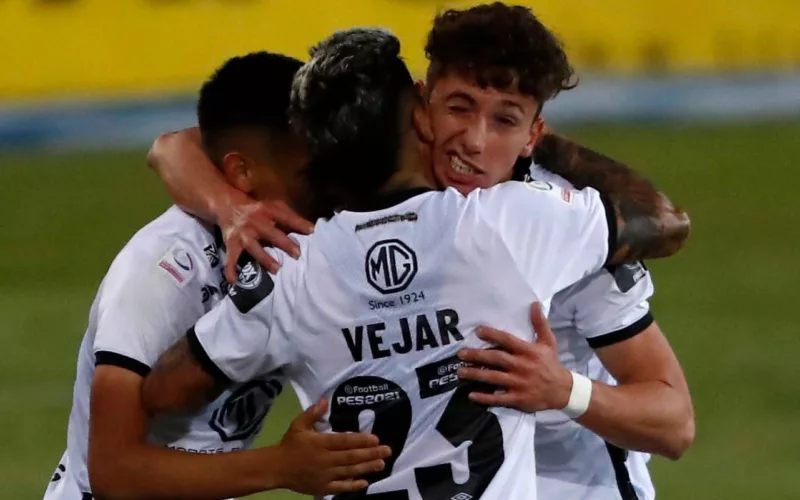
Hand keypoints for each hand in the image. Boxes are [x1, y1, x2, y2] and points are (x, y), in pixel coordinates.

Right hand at [217, 192, 314, 281]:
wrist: (228, 206)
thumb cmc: (258, 210)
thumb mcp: (274, 207)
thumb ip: (290, 218)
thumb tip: (310, 230)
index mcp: (268, 211)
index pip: (286, 217)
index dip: (298, 223)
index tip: (312, 231)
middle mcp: (255, 222)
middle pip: (272, 234)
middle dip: (285, 244)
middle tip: (297, 254)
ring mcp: (243, 234)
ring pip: (254, 248)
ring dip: (265, 259)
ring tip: (277, 269)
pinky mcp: (231, 243)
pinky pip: (230, 258)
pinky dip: (230, 269)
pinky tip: (234, 280)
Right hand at [274, 399, 390, 494]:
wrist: (276, 468)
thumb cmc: (290, 444)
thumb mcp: (298, 424)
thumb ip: (313, 413)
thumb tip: (325, 400)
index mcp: (320, 443)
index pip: (344, 441)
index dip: (361, 440)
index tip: (376, 438)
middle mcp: (325, 459)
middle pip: (351, 456)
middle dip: (370, 453)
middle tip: (387, 450)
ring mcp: (325, 475)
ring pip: (349, 471)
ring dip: (366, 467)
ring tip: (381, 464)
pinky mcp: (323, 487)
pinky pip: (341, 487)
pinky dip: (353, 485)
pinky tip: (365, 482)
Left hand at [457, 302, 572, 412]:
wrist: (562, 390)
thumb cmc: (551, 363)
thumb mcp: (548, 342)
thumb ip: (539, 323)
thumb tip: (534, 303)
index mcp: (528, 351)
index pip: (507, 340)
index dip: (492, 335)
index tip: (477, 331)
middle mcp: (522, 366)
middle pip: (496, 359)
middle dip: (477, 356)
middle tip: (460, 354)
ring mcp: (519, 384)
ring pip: (493, 378)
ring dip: (476, 375)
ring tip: (460, 372)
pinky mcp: (518, 399)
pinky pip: (498, 399)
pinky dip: (484, 398)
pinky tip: (471, 395)